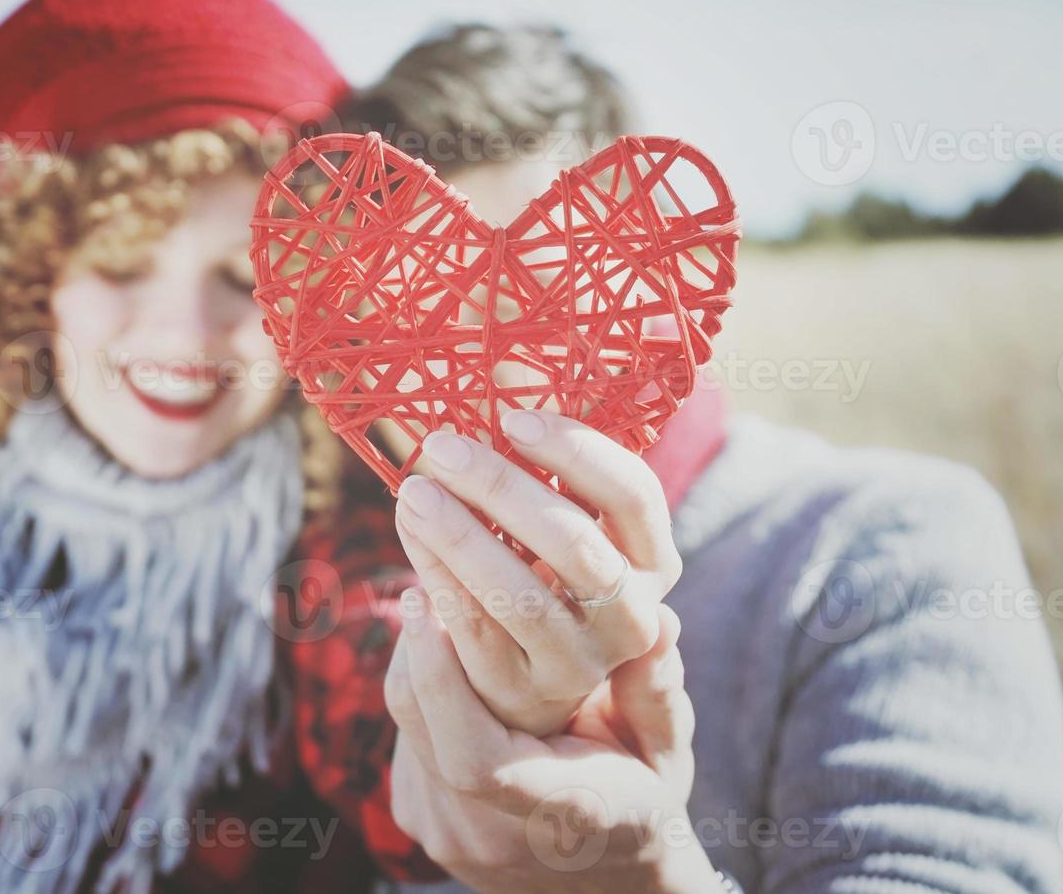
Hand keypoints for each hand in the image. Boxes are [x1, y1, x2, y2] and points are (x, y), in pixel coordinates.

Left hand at [384, 589, 718, 892]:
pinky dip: (422, 679)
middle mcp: (484, 831)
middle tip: (428, 557)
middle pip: (419, 721)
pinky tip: (443, 638)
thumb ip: (657, 692)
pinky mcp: (417, 813)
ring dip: (417, 650)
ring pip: (404, 719)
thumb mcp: (667, 753)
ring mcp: (443, 830)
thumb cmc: (642, 800)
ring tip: (435, 583)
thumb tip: (660, 618)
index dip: (442, 678)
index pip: (474, 757)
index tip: (428, 602)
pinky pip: (405, 731)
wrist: (603, 881)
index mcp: (554, 813)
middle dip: (420, 635)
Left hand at [392, 408, 681, 735]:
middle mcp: (631, 614)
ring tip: (411, 492)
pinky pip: (473, 626)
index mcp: (652, 559)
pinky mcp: (525, 688)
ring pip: (518, 591)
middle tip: (441, 447)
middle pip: (573, 542)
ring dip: (459, 535)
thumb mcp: (561, 520)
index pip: (634, 494)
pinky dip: (435, 577)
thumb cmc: (540, 568)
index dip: (576, 450)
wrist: (523, 673)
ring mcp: (581, 660)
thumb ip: (547, 464)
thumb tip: (505, 374)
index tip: (512, 418)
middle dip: (503, 487)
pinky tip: (410, 537)